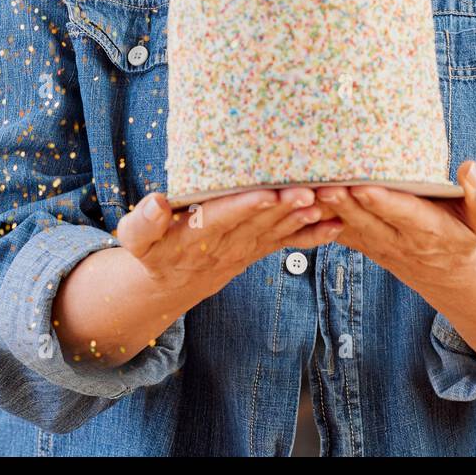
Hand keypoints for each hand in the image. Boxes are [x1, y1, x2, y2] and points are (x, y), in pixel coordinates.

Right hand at [115, 185, 344, 309]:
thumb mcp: (138, 241)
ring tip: (327, 201)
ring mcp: (248, 247)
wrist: (175, 281)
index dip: (245, 207)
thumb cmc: (155, 250)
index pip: (223, 218)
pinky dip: (315, 235)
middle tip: (309, 193)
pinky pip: (290, 242)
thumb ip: (142, 224)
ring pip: (279, 230)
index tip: (266, 194)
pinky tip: (337, 226)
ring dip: (304, 218)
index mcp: (196, 236)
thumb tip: (156, 203)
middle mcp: (228, 243)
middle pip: (259, 223)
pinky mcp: (262, 247)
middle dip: (284, 208)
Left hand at [312, 160, 475, 289]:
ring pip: (347, 228)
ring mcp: (377, 244)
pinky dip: (315, 222)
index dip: (382, 202)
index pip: (404, 214)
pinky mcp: (361, 243)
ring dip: (325, 212)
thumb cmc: (464, 234)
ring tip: (304, 191)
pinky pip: (336, 234)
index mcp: (429, 229)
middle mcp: (399, 239)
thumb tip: (469, 168)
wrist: (446, 272)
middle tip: (324, 184)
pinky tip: (297, 204)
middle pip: (368, 221)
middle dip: (345, 204)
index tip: (363, 186)